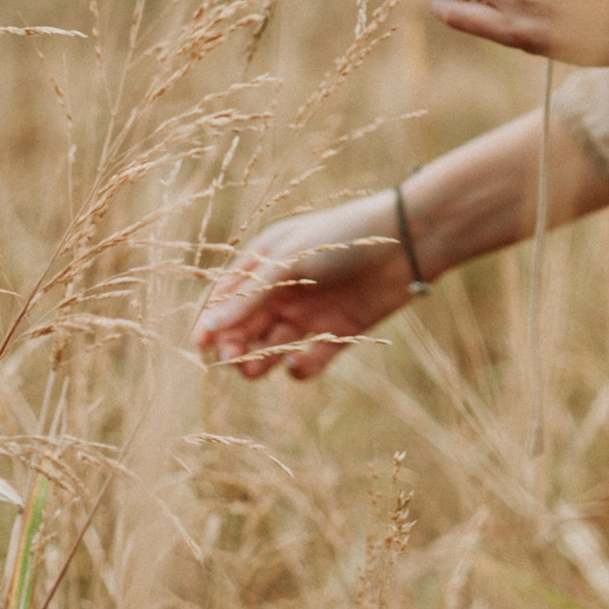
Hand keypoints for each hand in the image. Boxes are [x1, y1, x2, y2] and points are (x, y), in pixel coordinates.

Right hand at [192, 193, 408, 381]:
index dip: (212, 321)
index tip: (202, 344)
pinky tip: (298, 363)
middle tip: (235, 360)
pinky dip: (301, 367)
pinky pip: (310, 359)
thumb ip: (250, 296)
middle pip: (246, 327)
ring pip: (272, 346)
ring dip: (260, 361)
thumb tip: (209, 328)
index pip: (226, 297)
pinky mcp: (338, 331)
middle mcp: (283, 289)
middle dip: (235, 345)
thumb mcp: (290, 263)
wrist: (407, 242)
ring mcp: (309, 312)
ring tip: (255, 368)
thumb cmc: (342, 240)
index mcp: (265, 262)